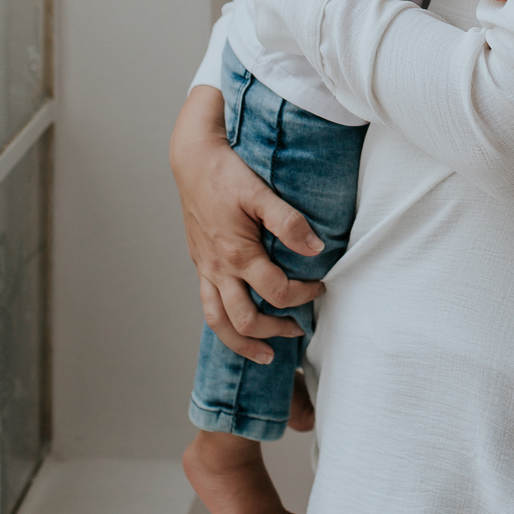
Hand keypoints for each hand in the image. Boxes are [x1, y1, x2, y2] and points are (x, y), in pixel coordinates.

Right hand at [169, 85, 325, 363]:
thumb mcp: (261, 193)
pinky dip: (222, 322)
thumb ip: (289, 222)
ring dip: (241, 342)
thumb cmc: (226, 173)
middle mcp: (218, 268)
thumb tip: (316, 248)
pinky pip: (207, 304)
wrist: (192, 160)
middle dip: (273, 332)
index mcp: (237, 254)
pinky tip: (236, 322)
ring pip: (218, 322)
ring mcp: (205, 269)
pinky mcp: (199, 263)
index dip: (303, 295)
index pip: (276, 292)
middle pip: (244, 320)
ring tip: (263, 353)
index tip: (320, 286)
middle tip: (297, 332)